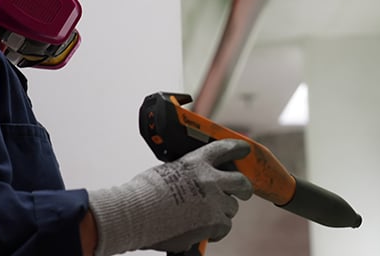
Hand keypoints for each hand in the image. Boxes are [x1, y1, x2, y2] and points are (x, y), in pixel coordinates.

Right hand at [88, 139, 253, 255]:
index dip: (237, 148)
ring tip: (204, 218)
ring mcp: (214, 200)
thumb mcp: (165, 172)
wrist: (135, 214)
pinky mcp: (214, 221)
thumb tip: (191, 185)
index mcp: (196, 161)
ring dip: (222, 213)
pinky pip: (224, 227)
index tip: (245, 149)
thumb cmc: (141, 195)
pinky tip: (203, 231)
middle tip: (243, 192)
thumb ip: (185, 175)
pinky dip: (216, 231)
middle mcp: (209, 178)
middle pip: (241, 181)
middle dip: (244, 188)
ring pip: (231, 208)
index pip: (224, 149)